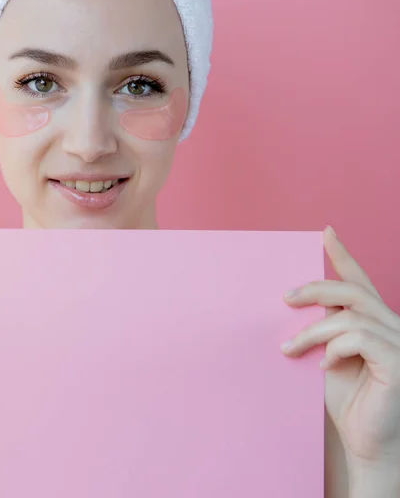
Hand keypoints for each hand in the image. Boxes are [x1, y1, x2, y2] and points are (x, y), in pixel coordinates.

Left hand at [280, 226, 399, 492]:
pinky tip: (325, 366)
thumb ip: (323, 328)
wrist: (365, 442)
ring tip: (290, 349)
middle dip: (315, 288)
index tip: (326, 232)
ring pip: (348, 316)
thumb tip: (293, 301)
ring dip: (312, 331)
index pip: (359, 280)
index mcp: (374, 321)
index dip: (343, 255)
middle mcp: (392, 326)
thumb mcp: (327, 354)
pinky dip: (334, 349)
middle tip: (285, 297)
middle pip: (351, 290)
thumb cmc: (346, 399)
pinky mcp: (399, 361)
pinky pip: (358, 338)